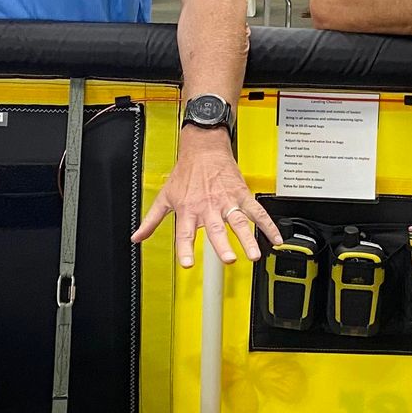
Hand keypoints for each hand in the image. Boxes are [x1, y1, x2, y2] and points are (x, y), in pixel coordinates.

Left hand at [133, 128, 282, 267]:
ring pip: (239, 222)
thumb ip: (151, 220)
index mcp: (188, 210)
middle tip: (228, 259)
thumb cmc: (184, 173)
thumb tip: (136, 237)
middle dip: (223, 245)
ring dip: (247, 238)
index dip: (185, 249)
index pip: (185, 234)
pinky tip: (275, 240)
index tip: (187, 264)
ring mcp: (227, 202)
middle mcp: (208, 207)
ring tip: (254, 254)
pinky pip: (257, 212)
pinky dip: (268, 226)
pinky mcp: (242, 195)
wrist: (204, 148)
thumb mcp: (164, 197)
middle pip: (216, 229)